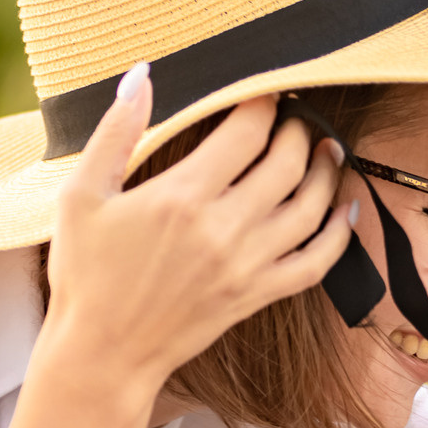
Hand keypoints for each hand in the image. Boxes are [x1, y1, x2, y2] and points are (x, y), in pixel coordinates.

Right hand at [39, 68, 354, 413]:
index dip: (264, 102)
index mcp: (182, 197)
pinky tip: (346, 212)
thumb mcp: (81, 195)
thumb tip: (142, 75)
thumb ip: (115, 131)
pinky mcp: (256, 296)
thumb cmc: (85, 273)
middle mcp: (224, 229)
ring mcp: (246, 265)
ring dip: (327, 174)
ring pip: (310, 209)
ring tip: (329, 151)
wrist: (103, 352)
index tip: (266, 90)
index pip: (246, 132)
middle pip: (287, 164)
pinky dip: (339, 237)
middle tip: (297, 117)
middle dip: (299, 131)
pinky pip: (315, 264)